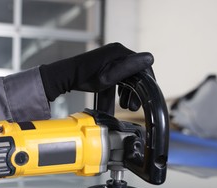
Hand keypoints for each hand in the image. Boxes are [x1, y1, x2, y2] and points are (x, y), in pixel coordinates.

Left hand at [39, 42, 153, 110]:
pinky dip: (120, 87)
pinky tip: (118, 98)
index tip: (146, 96)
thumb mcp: (108, 77)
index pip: (142, 65)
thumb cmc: (84, 77)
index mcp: (120, 52)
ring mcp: (110, 57)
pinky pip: (118, 75)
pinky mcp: (105, 63)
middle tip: (132, 106)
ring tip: (125, 105)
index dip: (146, 82)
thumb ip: (128, 69)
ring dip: (128, 91)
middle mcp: (116, 52)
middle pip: (134, 72)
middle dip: (135, 90)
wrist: (66, 76)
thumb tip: (149, 58)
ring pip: (126, 76)